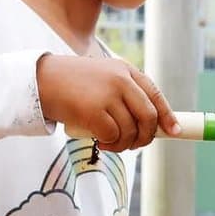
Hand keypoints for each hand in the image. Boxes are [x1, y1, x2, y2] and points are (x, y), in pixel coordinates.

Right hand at [37, 54, 179, 150]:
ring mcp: (108, 94)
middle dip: (146, 136)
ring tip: (111, 142)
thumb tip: (149, 124)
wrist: (40, 81)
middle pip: (148, 116)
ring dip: (124, 144)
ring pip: (131, 130)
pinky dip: (110, 144)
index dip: (167, 115)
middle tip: (135, 145)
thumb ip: (124, 93)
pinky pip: (113, 136)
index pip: (155, 94)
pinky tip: (101, 142)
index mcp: (125, 70)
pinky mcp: (94, 111)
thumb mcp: (103, 78)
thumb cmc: (72, 84)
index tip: (174, 131)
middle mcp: (121, 80)